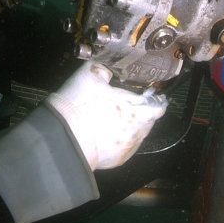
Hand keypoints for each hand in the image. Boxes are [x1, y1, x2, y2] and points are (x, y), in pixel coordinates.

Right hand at [45, 62, 167, 169]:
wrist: (63, 135)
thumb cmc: (79, 106)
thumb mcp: (90, 74)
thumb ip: (105, 66)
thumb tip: (110, 63)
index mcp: (137, 111)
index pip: (159, 106)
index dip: (155, 100)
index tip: (149, 97)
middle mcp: (137, 132)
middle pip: (148, 120)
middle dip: (140, 112)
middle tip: (123, 105)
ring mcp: (128, 147)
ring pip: (137, 134)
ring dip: (129, 126)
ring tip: (111, 119)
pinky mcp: (118, 160)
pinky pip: (124, 147)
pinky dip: (118, 140)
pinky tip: (105, 133)